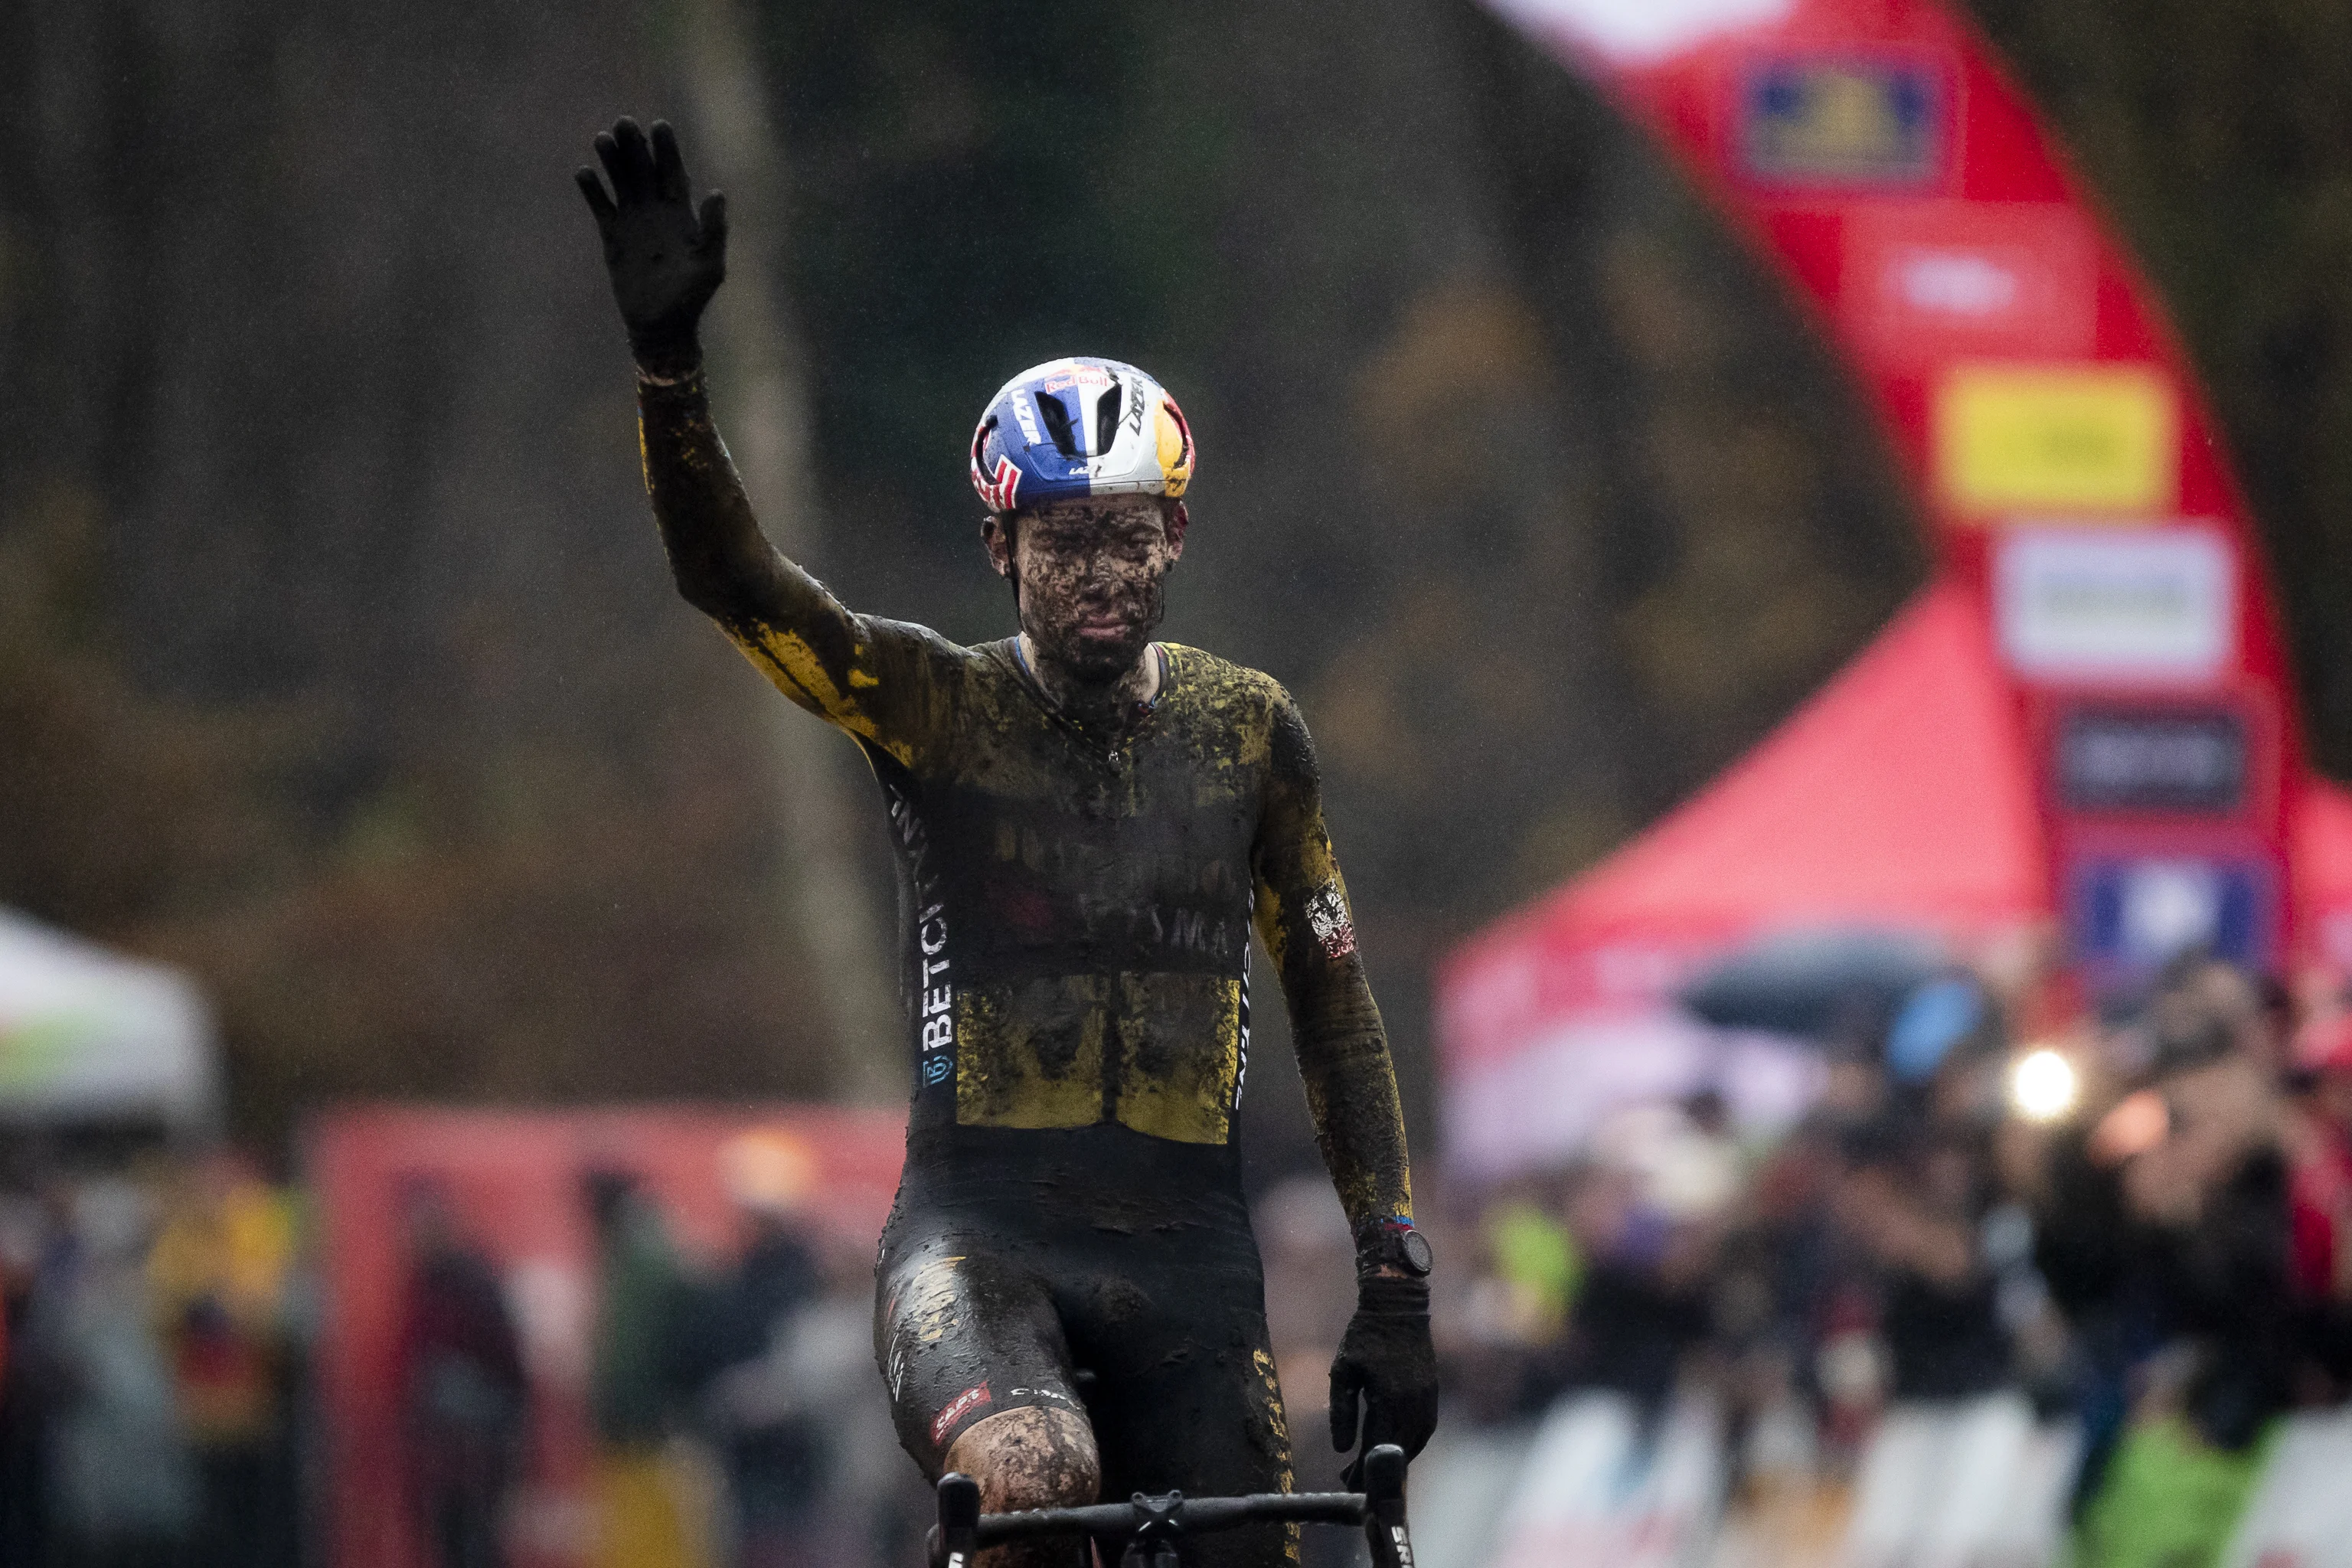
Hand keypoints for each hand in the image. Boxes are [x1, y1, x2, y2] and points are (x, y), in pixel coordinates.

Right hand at [575, 117, 727, 375]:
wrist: (662, 326)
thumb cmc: (692, 299)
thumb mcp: (710, 265)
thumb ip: (714, 229)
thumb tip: (717, 191)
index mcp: (682, 215)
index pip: (673, 173)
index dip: (667, 149)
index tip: (659, 126)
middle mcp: (656, 212)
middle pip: (644, 170)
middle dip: (635, 146)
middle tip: (624, 122)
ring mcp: (633, 223)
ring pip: (621, 182)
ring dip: (612, 161)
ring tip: (602, 138)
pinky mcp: (613, 237)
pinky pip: (601, 207)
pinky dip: (593, 190)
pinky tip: (584, 172)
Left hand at [1328, 1274, 1436, 1487]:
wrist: (1398, 1306)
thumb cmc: (1364, 1336)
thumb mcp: (1343, 1370)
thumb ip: (1341, 1411)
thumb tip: (1342, 1449)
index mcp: (1388, 1398)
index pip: (1376, 1447)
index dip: (1362, 1469)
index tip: (1347, 1483)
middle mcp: (1413, 1403)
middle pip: (1396, 1451)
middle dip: (1375, 1470)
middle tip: (1353, 1482)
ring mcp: (1427, 1399)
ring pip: (1414, 1444)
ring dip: (1394, 1459)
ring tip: (1370, 1467)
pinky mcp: (1433, 1393)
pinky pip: (1425, 1430)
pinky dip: (1410, 1444)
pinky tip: (1395, 1447)